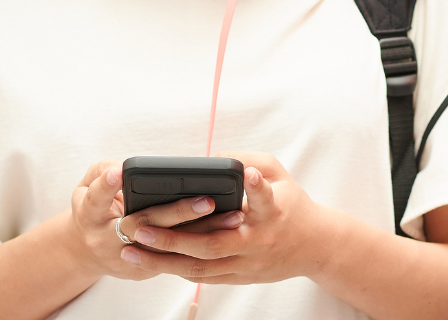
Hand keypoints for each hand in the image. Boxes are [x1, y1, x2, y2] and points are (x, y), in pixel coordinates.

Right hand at [64, 160, 237, 280]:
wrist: (90, 251)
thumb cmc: (95, 208)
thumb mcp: (87, 187)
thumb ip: (103, 173)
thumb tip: (124, 168)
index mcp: (90, 216)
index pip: (96, 200)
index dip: (107, 187)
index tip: (119, 172)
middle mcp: (107, 240)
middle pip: (143, 226)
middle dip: (176, 213)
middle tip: (206, 200)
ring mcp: (129, 258)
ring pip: (168, 248)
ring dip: (202, 232)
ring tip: (232, 217)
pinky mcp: (146, 270)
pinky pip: (177, 258)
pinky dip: (202, 244)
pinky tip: (228, 231)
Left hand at [119, 151, 360, 284]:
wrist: (315, 247)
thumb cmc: (292, 204)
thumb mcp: (280, 175)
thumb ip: (249, 160)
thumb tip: (212, 159)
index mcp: (273, 212)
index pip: (265, 200)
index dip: (256, 188)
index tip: (248, 176)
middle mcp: (258, 242)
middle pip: (212, 245)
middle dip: (172, 238)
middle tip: (140, 227)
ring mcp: (248, 264)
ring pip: (200, 268)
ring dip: (163, 260)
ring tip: (131, 249)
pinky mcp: (241, 276)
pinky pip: (203, 276)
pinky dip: (176, 268)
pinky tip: (151, 260)